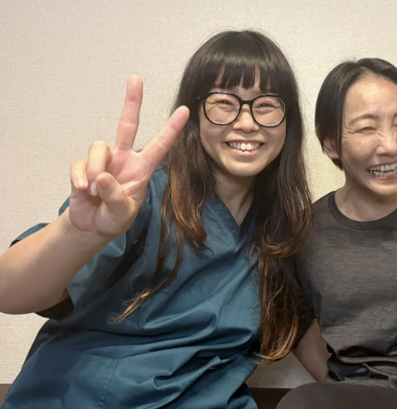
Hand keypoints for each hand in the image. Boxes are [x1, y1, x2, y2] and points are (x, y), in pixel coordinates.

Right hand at [67, 75, 188, 238]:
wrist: (92, 226)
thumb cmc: (114, 217)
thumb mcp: (122, 212)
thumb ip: (115, 196)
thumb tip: (102, 177)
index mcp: (141, 168)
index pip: (159, 145)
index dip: (171, 128)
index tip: (185, 110)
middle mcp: (124, 158)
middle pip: (128, 124)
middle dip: (132, 101)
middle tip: (136, 78)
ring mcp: (104, 161)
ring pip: (99, 146)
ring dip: (97, 169)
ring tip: (96, 192)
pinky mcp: (83, 167)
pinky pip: (80, 164)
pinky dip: (80, 178)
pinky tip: (84, 191)